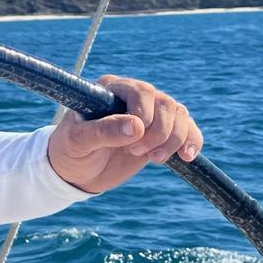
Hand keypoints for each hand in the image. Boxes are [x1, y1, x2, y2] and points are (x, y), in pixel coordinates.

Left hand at [47, 74, 203, 193]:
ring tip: (152, 159)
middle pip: (165, 104)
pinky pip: (189, 129)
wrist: (76, 172)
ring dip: (173, 140)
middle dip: (158, 133)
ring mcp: (149, 113)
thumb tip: (137, 126)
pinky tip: (185, 157)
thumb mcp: (78, 141)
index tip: (131, 142)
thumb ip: (104, 131)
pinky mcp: (161, 132)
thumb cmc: (70, 151)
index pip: (141, 91)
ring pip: (180, 115)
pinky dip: (193, 142)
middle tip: (135, 152)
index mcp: (109, 89)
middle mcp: (132, 96)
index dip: (144, 116)